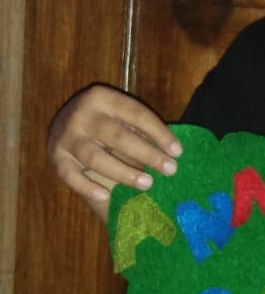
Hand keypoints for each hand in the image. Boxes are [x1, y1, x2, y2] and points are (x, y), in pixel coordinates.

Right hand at [47, 84, 180, 221]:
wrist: (63, 126)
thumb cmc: (105, 125)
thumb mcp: (122, 118)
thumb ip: (141, 129)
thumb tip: (173, 152)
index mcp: (102, 98)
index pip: (136, 114)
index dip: (159, 132)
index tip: (178, 151)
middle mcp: (81, 115)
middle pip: (117, 136)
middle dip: (147, 153)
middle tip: (170, 169)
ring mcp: (66, 137)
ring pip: (95, 157)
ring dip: (123, 172)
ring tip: (148, 183)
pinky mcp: (56, 158)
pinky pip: (70, 176)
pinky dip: (87, 187)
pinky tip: (106, 195)